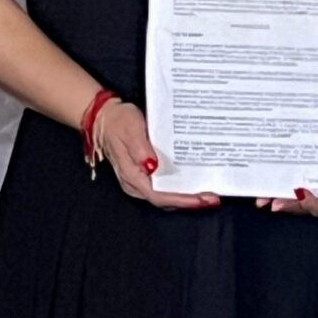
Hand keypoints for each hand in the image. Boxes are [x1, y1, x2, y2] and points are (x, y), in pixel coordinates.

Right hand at [96, 101, 218, 210]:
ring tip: (207, 192)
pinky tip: (191, 181)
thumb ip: (141, 149)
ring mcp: (138, 180)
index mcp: (132, 175)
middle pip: (164, 199)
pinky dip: (178, 187)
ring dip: (185, 196)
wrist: (104, 116)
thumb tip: (153, 167)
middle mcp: (135, 183)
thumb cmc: (118, 121)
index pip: (159, 196)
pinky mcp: (143, 174)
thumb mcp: (131, 130)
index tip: (201, 199)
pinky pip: (162, 186)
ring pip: (164, 195)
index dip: (181, 200)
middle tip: (212, 198)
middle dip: (189, 201)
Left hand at [261, 151, 317, 216]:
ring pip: (284, 198)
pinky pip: (273, 185)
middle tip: (275, 204)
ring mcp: (296, 181)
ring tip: (262, 200)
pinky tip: (257, 189)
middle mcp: (312, 188)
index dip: (310, 204)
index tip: (302, 194)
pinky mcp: (282, 173)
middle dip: (288, 206)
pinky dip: (265, 189)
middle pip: (300, 205)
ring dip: (272, 200)